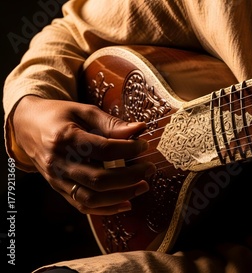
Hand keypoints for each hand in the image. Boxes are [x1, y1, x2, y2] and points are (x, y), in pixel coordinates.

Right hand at [12, 96, 155, 214]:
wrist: (27, 126)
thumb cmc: (59, 115)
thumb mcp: (84, 111)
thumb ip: (111, 123)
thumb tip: (140, 129)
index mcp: (65, 138)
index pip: (103, 150)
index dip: (128, 149)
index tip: (144, 145)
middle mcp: (59, 163)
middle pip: (99, 179)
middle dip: (130, 177)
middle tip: (150, 169)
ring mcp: (57, 180)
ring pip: (91, 198)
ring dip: (121, 196)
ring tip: (143, 186)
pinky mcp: (59, 189)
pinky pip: (82, 206)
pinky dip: (106, 209)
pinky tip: (126, 203)